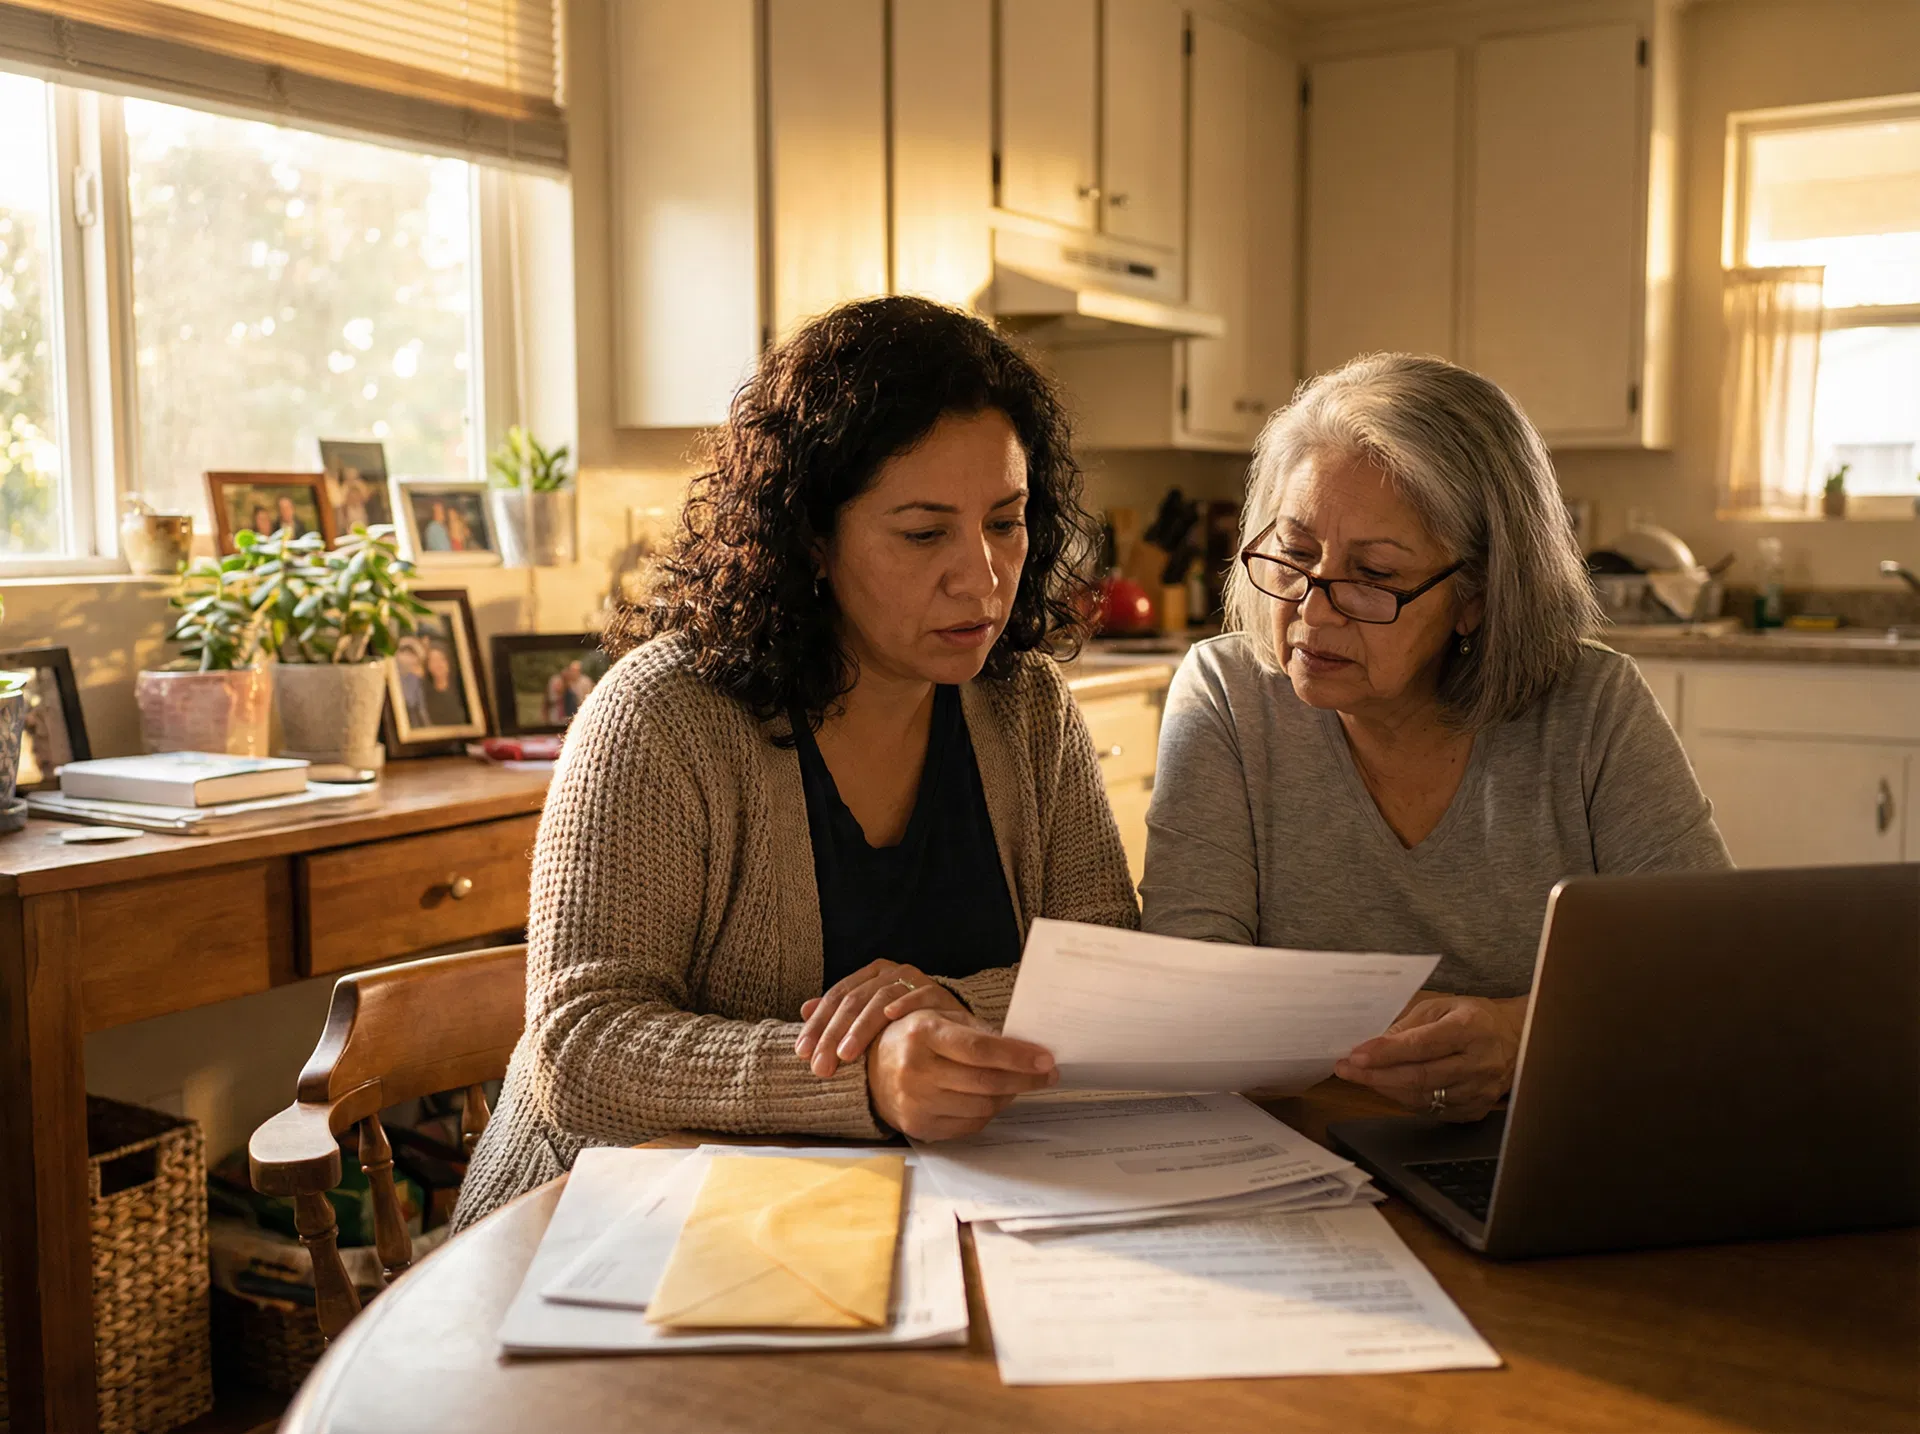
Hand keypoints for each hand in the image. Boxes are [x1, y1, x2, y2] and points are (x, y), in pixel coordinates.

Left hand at [795, 960, 966, 1076]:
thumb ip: (839, 1015)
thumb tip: (803, 1010)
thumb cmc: (905, 1027)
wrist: (954, 1029)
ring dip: (861, 1027)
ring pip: (879, 998)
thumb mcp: (869, 1022)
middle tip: (821, 1065)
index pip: (836, 997)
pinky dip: (903, 1004)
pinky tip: (890, 1017)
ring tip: (846, 1054)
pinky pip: (918, 995)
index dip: (817, 1025)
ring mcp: (913, 980)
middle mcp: (888, 973)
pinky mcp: (938, 992)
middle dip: (833, 1034)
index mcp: (868, 976)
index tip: (803, 1053)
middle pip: (853, 1000)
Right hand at [867, 1010, 1057, 1140]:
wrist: (871, 1070)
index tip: (1046, 1059)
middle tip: (1047, 1075)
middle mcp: (916, 1070)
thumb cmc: (913, 1038)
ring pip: (982, 1107)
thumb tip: (1024, 1050)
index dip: (1016, 1056)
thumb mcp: (941, 1019)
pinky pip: (969, 1125)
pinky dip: (988, 1112)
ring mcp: (916, 1103)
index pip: (979, 1049)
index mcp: (923, 1034)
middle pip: (985, 1082)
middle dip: (1024, 1079)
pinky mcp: (920, 1127)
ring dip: (1008, 1096)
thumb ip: (979, 1032)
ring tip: (1018, 1084)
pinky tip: (993, 1099)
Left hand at [1333, 994, 1526, 1121]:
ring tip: (1362, 1077)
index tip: (1355, 1055)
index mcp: (1471, 1028)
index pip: (1422, 1045)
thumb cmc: (1473, 1018)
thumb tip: (1374, 1044)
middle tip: (1348, 1070)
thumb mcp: (1441, 1007)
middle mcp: (1479, 1062)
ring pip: (1423, 1097)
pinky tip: (1389, 1087)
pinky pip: (1432, 1110)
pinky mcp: (1476, 1109)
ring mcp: (1480, 1090)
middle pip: (1420, 1077)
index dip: (1386, 1053)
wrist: (1515, 1040)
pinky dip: (1405, 1100)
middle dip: (1377, 1075)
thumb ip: (1408, 1025)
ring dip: (1386, 1089)